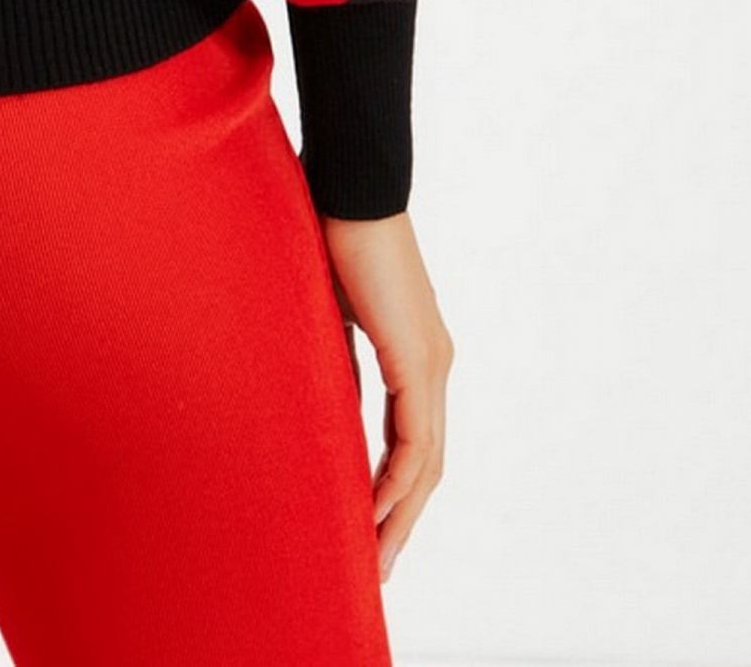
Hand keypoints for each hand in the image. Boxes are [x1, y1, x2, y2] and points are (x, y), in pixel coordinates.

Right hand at [317, 208, 452, 583]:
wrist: (351, 186)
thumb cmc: (329, 231)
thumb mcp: (326, 310)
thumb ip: (332, 355)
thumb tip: (317, 393)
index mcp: (414, 353)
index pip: (411, 441)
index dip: (393, 490)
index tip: (367, 527)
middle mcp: (434, 363)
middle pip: (427, 464)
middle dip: (403, 520)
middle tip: (376, 564)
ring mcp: (431, 362)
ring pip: (426, 461)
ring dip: (402, 513)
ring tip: (375, 554)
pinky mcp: (418, 357)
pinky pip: (415, 438)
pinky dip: (398, 480)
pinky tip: (376, 510)